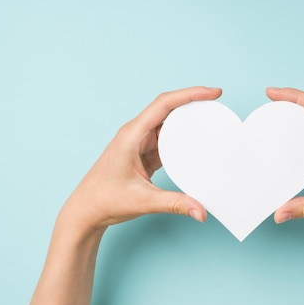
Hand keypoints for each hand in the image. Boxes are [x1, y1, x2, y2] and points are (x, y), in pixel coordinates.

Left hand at [58, 86, 221, 233]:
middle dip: (192, 102)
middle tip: (217, 103)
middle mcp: (135, 134)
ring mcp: (138, 143)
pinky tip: (194, 140)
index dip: (189, 94)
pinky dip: (181, 137)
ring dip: (187, 119)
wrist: (86, 211)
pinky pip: (165, 139)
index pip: (164, 105)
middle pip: (167, 108)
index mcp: (132, 135)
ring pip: (167, 123)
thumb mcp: (143, 201)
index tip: (212, 93)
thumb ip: (175, 204)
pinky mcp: (142, 154)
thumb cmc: (105, 200)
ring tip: (210, 117)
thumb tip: (201, 211)